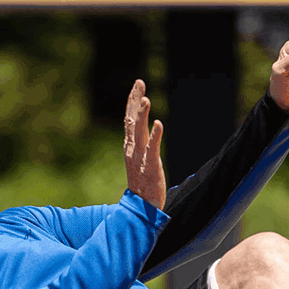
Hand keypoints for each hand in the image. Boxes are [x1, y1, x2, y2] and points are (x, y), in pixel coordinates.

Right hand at [123, 79, 165, 208]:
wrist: (141, 206)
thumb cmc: (142, 182)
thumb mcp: (137, 157)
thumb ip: (139, 141)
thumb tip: (141, 125)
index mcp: (130, 146)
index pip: (129, 118)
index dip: (133, 101)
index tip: (138, 84)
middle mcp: (132, 149)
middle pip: (131, 120)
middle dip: (135, 101)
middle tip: (140, 83)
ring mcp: (140, 157)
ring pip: (139, 132)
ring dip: (142, 116)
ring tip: (146, 100)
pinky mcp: (150, 167)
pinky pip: (152, 149)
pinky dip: (155, 136)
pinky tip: (159, 124)